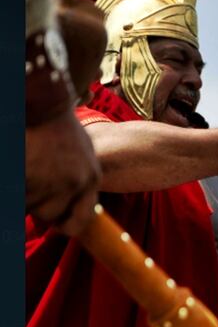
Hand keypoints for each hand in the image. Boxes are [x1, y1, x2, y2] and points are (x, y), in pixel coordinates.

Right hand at [26, 106, 100, 235]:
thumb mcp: (82, 152)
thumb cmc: (57, 124)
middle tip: (31, 181)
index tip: (52, 220)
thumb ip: (80, 179)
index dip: (62, 222)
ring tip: (28, 166)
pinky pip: (19, 195)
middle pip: (50, 216)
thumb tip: (71, 206)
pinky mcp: (30, 179)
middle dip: (36, 205)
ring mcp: (52, 183)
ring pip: (30, 206)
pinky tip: (22, 164)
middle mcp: (76, 185)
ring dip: (24, 192)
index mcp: (92, 178)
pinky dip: (17, 185)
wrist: (43, 103)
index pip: (80, 220)